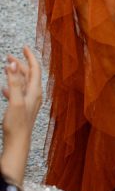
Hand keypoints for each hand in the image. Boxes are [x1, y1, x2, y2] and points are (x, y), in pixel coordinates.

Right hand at [2, 45, 41, 185]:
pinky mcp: (22, 109)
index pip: (35, 69)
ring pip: (23, 83)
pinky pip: (18, 93)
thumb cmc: (17, 124)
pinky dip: (11, 87)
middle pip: (29, 74)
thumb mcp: (15, 100)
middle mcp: (34, 95)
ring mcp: (29, 102)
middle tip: (9, 55)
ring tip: (6, 67)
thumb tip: (13, 63)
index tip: (24, 47)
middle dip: (20, 64)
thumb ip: (14, 82)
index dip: (30, 57)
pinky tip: (4, 89)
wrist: (17, 143)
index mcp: (35, 91)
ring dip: (15, 74)